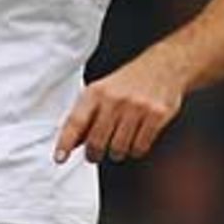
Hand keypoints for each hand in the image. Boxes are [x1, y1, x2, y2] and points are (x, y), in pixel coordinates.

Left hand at [54, 45, 185, 163]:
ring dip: (116, 152)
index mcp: (97, 92)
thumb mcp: (102, 91)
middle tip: (94, 154)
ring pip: (119, 148)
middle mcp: (115, 99)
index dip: (65, 142)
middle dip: (93, 154)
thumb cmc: (129, 81)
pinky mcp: (156, 115)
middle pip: (97, 141)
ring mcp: (137, 107)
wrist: (163, 65)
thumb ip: (86, 116)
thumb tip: (70, 143)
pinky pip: (140, 147)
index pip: (76, 121)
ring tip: (118, 143)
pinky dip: (135, 150)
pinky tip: (135, 140)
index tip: (60, 157)